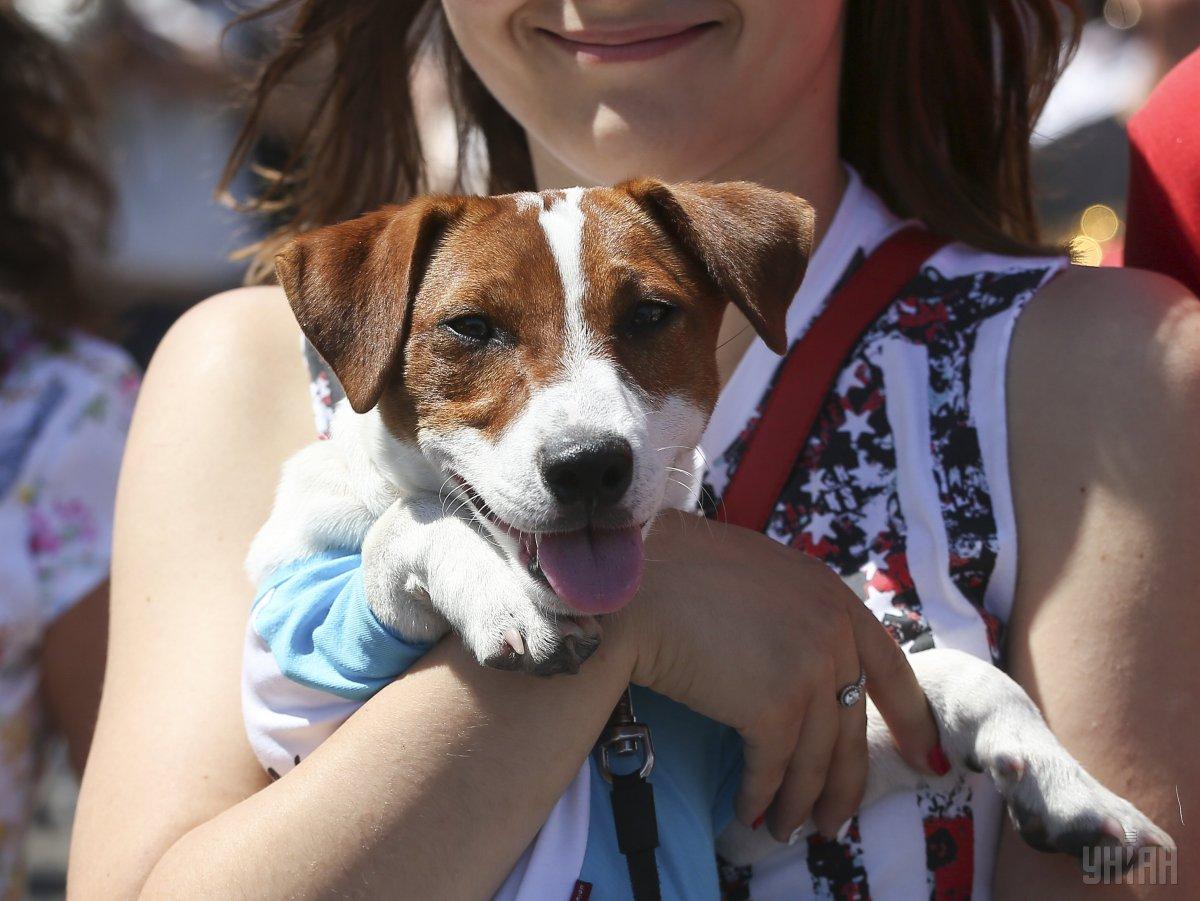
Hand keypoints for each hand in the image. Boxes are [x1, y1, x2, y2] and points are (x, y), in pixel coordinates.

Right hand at [620, 510, 940, 841]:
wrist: (635, 577)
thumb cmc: (676, 571)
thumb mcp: (759, 577)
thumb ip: (793, 615)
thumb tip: (799, 669)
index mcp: (833, 596)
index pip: (891, 668)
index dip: (910, 718)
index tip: (924, 755)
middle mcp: (833, 631)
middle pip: (850, 729)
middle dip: (844, 785)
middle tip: (833, 820)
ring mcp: (808, 668)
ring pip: (815, 759)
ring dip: (797, 803)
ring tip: (783, 828)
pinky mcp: (772, 705)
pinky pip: (772, 768)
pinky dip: (760, 797)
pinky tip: (749, 812)